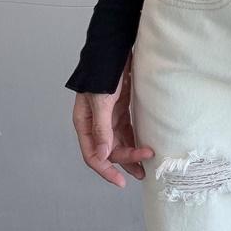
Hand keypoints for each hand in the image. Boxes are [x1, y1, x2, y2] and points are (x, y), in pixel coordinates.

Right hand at [70, 51, 153, 187]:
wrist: (113, 49)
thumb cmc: (104, 72)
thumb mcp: (102, 101)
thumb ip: (101, 128)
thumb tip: (103, 155)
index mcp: (85, 123)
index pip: (94, 155)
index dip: (107, 171)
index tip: (121, 181)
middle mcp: (96, 123)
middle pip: (109, 150)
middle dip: (125, 161)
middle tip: (144, 168)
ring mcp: (109, 116)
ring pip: (119, 141)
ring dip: (131, 153)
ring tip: (146, 165)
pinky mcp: (121, 108)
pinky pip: (127, 129)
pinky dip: (135, 138)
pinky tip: (143, 145)